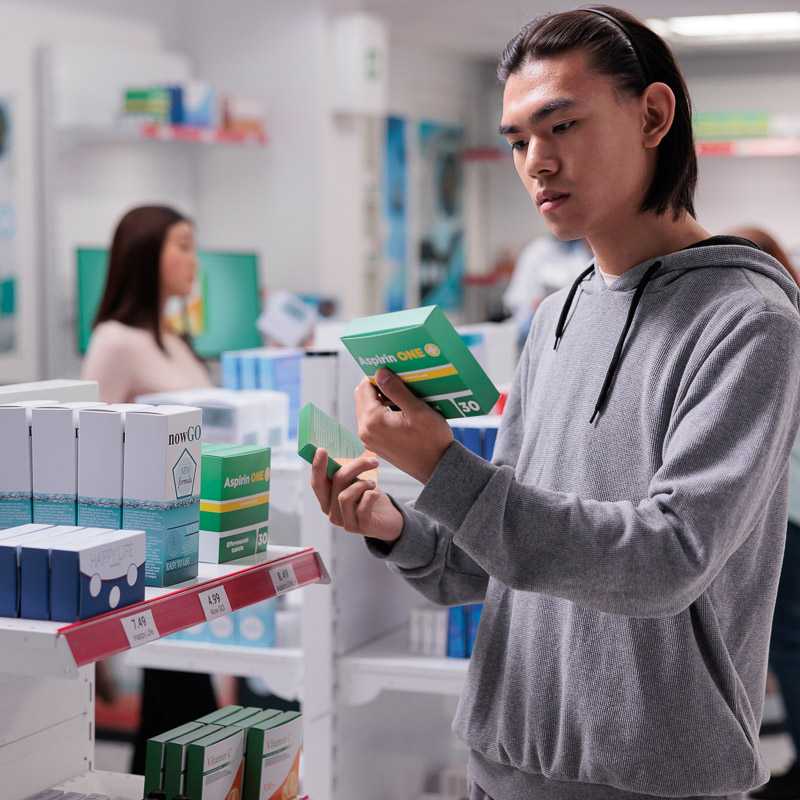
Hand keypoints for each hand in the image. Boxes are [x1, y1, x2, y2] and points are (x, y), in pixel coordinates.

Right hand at [310, 448, 402, 542]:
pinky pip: (362, 507)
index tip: (321, 450)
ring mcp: (345, 522)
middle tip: (372, 460)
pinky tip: (375, 495)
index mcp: (327, 500)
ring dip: (362, 484)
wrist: (389, 519)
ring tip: (372, 484)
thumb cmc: (369, 497)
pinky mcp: (361, 527)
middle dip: (355, 467)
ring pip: (345, 495)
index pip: (317, 483)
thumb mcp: (355, 482)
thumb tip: (340, 451)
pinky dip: (371, 495)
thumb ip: (345, 473)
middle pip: (335, 483)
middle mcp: (332, 513)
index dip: (317, 467)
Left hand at [355, 368, 453, 483]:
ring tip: (403, 398)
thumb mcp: (417, 410)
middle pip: (363, 397)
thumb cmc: (432, 440)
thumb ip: (396, 390)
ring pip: (367, 409)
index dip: (378, 376)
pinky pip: (372, 421)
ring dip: (380, 400)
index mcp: (372, 420)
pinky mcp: (376, 444)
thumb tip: (380, 372)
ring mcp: (369, 439)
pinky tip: (401, 412)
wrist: (438, 468)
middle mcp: (365, 431)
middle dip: (378, 387)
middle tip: (399, 382)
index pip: (364, 387)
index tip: (394, 372)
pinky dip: (382, 412)